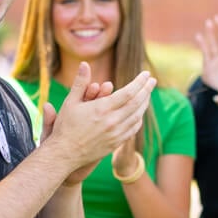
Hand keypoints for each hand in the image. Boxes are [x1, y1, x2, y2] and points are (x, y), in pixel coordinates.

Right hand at [43, 62, 154, 177]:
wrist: (64, 154)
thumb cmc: (65, 126)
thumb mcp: (70, 102)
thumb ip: (80, 82)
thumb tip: (84, 63)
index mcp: (102, 109)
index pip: (128, 92)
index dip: (139, 82)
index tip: (146, 74)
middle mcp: (112, 122)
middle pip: (137, 103)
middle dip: (147, 90)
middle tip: (153, 80)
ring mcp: (116, 134)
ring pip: (137, 116)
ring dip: (144, 103)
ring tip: (147, 94)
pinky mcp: (116, 143)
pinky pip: (133, 129)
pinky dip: (138, 118)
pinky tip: (139, 112)